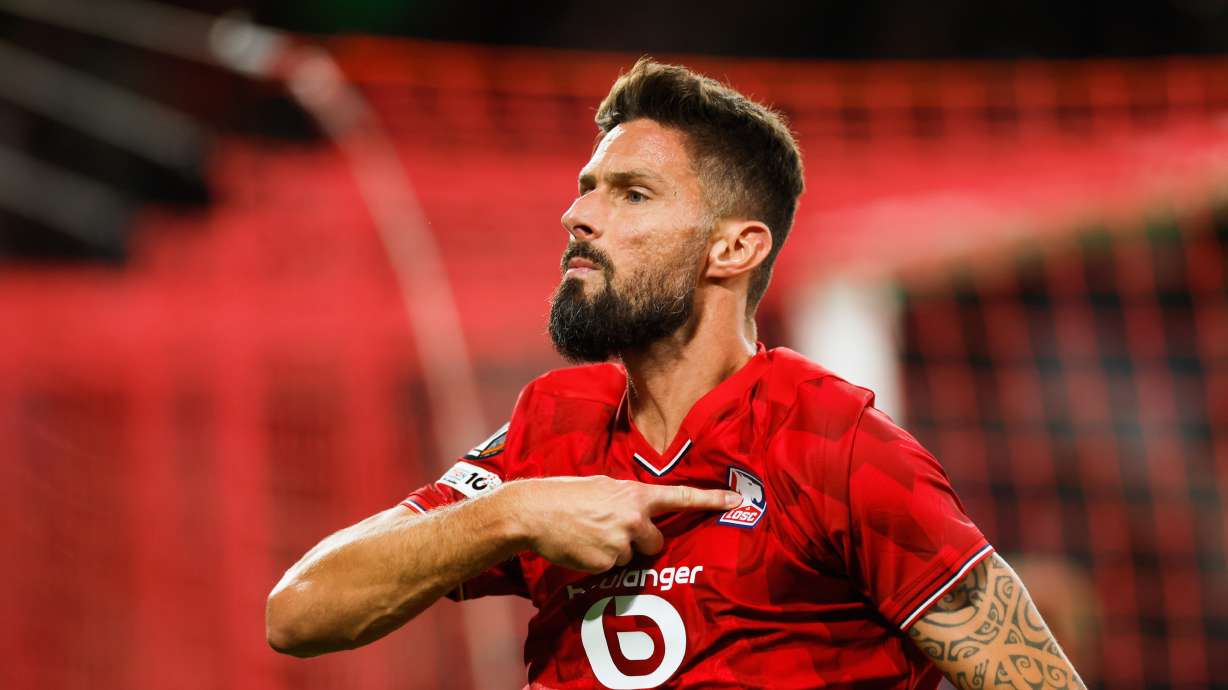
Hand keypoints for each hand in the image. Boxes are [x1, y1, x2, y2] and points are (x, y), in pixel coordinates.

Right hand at [498, 476, 741, 572]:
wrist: (534, 512)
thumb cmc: (566, 496)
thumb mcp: (603, 487)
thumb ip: (628, 500)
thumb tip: (642, 513)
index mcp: (635, 494)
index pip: (681, 497)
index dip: (711, 500)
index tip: (737, 501)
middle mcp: (634, 517)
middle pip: (656, 540)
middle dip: (640, 541)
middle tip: (610, 530)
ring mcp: (621, 541)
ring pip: (632, 556)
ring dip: (616, 552)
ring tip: (589, 536)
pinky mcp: (606, 562)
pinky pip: (612, 568)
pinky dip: (600, 562)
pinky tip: (582, 548)